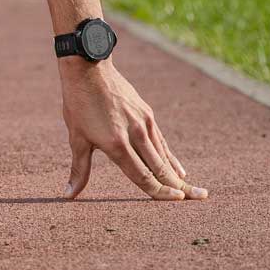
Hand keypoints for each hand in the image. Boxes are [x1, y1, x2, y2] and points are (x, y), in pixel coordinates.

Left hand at [60, 59, 208, 201]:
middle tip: (200, 197)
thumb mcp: (76, 138)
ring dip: (178, 174)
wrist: (89, 68)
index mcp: (117, 144)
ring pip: (163, 155)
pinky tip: (179, 169)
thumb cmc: (79, 104)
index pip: (143, 176)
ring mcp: (143, 123)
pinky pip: (161, 141)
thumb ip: (79, 170)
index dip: (160, 192)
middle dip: (180, 186)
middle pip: (160, 168)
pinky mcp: (147, 113)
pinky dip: (170, 156)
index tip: (177, 201)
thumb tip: (69, 196)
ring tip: (194, 189)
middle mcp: (135, 135)